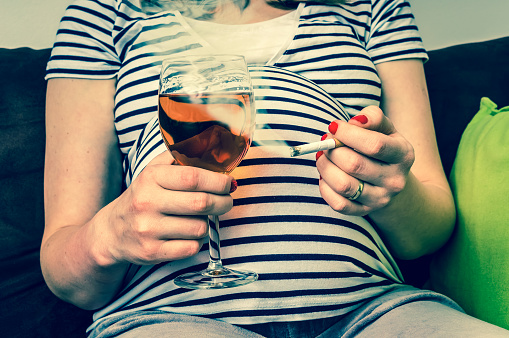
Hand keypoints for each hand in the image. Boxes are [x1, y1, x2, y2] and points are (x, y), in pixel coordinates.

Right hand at [96, 151, 234, 266]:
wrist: (112, 232)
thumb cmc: (143, 197)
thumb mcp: (153, 171)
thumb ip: (179, 157)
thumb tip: (211, 148)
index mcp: (151, 178)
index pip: (193, 177)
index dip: (218, 181)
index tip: (229, 183)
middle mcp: (147, 202)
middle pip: (201, 203)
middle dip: (223, 202)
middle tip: (227, 201)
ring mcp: (148, 229)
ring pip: (199, 228)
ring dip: (207, 223)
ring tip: (201, 218)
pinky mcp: (151, 252)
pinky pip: (191, 248)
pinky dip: (196, 242)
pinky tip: (189, 234)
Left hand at [316, 106, 414, 215]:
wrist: (393, 180)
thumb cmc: (383, 147)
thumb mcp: (385, 128)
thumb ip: (372, 117)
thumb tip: (355, 122)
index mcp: (403, 155)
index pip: (374, 145)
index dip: (348, 134)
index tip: (333, 126)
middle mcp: (394, 180)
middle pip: (354, 165)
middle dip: (332, 150)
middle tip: (325, 142)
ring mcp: (380, 199)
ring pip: (343, 185)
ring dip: (325, 167)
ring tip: (323, 156)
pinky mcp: (364, 211)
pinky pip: (338, 204)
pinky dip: (325, 188)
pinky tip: (326, 175)